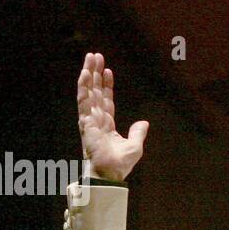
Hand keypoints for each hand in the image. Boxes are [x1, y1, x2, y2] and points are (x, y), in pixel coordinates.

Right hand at [76, 52, 148, 181]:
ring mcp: (90, 119)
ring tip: (90, 57)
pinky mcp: (85, 121)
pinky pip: (84, 100)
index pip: (106, 100)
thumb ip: (138, 132)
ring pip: (88, 91)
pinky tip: (86, 73)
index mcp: (107, 124)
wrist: (110, 174)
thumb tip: (144, 122)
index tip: (108, 70)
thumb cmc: (120, 164)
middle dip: (95, 73)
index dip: (106, 85)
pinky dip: (84, 86)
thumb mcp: (135, 146)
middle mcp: (96, 119)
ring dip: (89, 73)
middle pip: (95, 90)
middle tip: (95, 55)